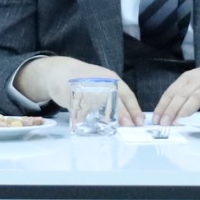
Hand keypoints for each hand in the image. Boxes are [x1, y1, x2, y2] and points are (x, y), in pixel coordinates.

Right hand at [11, 56, 140, 125]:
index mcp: (111, 78)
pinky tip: (89, 125)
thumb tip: (128, 118)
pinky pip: (81, 109)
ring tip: (110, 128)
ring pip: (99, 105)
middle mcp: (101, 82)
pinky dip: (85, 118)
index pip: (127, 94)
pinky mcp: (72, 95)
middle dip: (122, 113)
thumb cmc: (86, 80)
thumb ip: (114, 97)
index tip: (139, 121)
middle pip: (114, 99)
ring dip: (105, 118)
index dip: (134, 109)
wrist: (60, 71)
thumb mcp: (103, 83)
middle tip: (128, 126)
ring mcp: (86, 88)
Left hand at [151, 56, 199, 125]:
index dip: (162, 106)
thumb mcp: (198, 81)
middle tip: (164, 124)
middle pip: (182, 95)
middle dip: (171, 110)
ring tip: (178, 122)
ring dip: (185, 110)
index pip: (172, 92)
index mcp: (189, 77)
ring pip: (196, 97)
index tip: (156, 119)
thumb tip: (168, 114)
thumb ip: (185, 94)